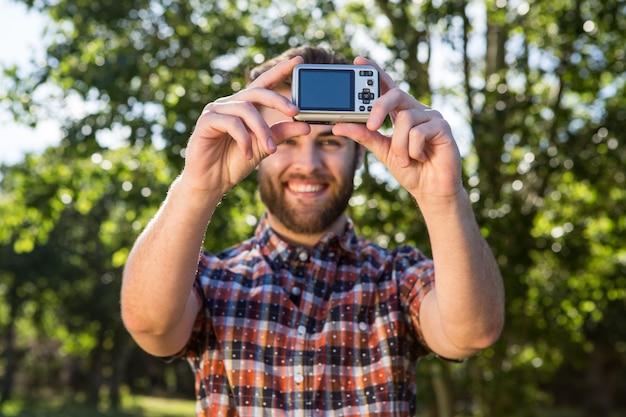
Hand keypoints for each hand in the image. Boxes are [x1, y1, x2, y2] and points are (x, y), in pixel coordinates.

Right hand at [180, 56, 309, 195]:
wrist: (211, 182)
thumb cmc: (234, 163)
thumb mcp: (263, 147)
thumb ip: (281, 134)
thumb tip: (306, 126)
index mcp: (245, 106)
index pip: (264, 84)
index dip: (280, 70)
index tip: (299, 61)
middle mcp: (230, 103)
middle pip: (257, 91)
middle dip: (278, 100)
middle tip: (295, 112)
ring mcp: (216, 110)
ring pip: (246, 110)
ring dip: (262, 130)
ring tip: (270, 150)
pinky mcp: (206, 121)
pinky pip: (231, 123)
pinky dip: (244, 139)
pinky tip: (248, 154)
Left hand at [332, 57, 463, 202]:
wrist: (430, 190)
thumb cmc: (409, 169)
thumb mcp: (381, 151)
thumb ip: (364, 135)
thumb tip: (338, 124)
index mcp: (400, 112)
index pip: (387, 86)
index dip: (374, 71)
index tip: (358, 61)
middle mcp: (416, 110)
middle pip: (395, 94)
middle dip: (380, 107)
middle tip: (372, 125)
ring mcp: (431, 117)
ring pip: (405, 119)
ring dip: (399, 144)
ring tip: (404, 159)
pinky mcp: (443, 127)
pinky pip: (419, 132)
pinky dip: (413, 150)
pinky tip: (420, 158)